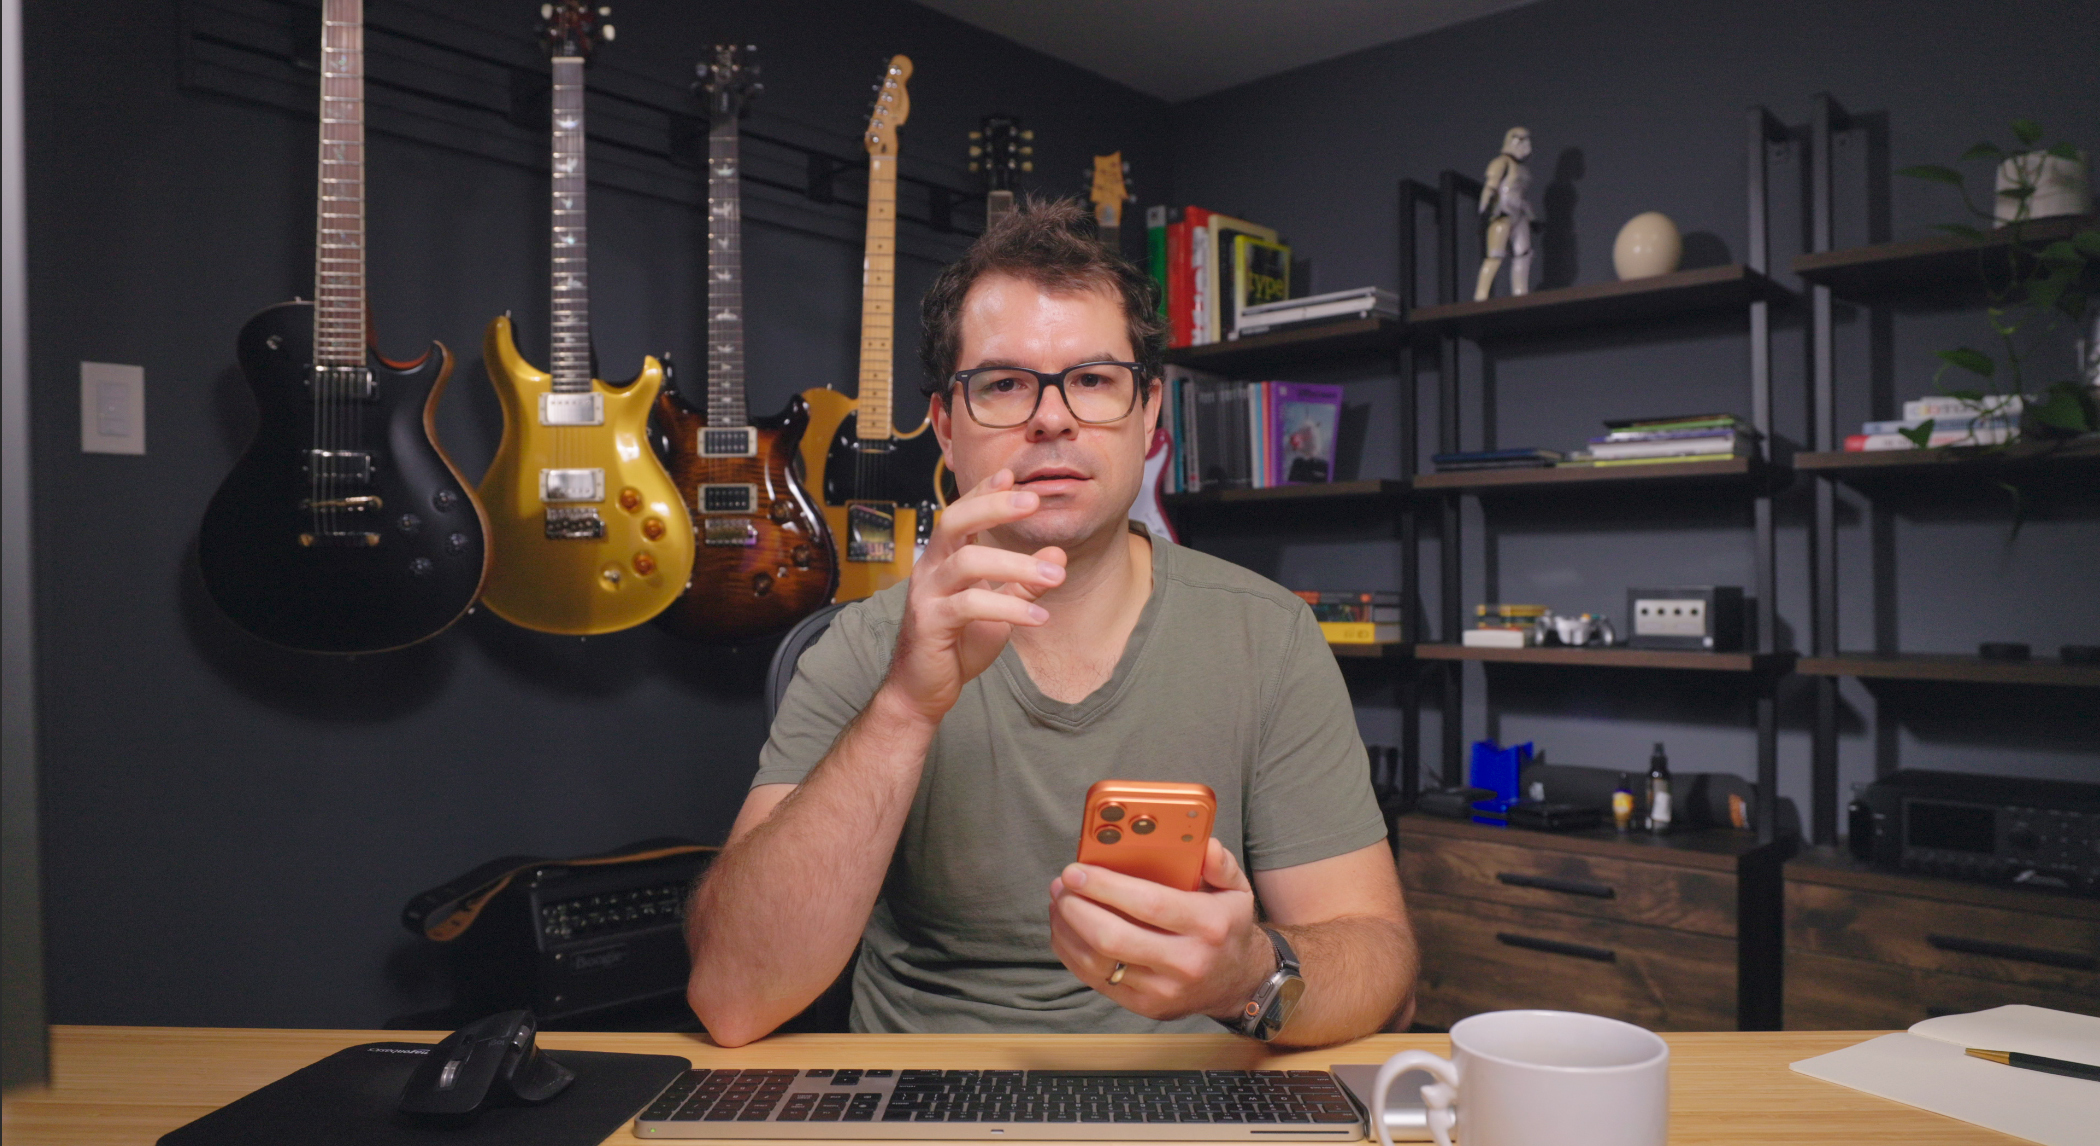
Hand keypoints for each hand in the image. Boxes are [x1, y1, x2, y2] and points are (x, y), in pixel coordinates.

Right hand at [880, 469, 1066, 725]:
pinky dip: (1009, 607)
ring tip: (1057, 574)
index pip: (961, 513)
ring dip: (1016, 564)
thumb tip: (1057, 554)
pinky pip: (970, 606)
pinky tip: (1038, 616)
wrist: (922, 691)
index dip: (983, 492)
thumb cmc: (955, 645)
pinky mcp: (930, 623)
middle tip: (1033, 501)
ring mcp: (927, 594)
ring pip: (967, 561)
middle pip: (955, 521)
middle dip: (993, 507)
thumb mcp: (998, 610)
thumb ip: (1023, 583)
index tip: (1011, 475)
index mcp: (944, 559)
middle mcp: (931, 569)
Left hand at [1048, 839, 1270, 1022]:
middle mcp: (1187, 962)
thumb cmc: (1227, 928)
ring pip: (1099, 962)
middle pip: (1114, 938)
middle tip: (1062, 885)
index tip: (1077, 870)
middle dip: (1077, 908)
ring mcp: (1164, 990)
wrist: (1238, 983)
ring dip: (1068, 929)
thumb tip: (1206, 845)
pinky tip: (1066, 929)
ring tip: (1059, 902)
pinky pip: (1097, 980)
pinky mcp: (1146, 1006)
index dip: (1106, 886)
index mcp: (1208, 925)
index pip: (1149, 904)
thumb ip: (1220, 863)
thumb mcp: (1235, 890)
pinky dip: (1072, 953)